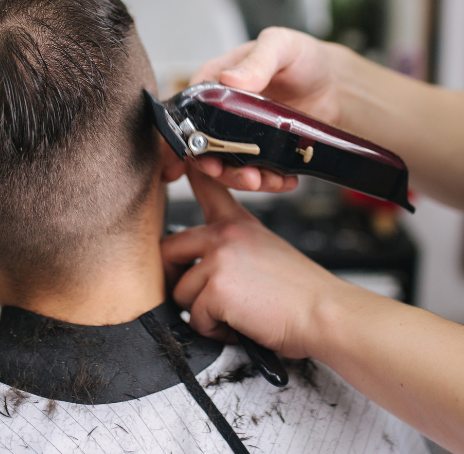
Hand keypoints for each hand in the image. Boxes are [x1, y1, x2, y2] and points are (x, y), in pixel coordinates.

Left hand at [161, 165, 344, 357]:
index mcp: (236, 223)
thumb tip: (199, 265)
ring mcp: (219, 258)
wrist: (324, 313)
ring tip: (235, 313)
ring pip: (180, 293)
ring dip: (202, 312)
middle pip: (168, 249)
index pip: (205, 185)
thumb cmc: (300, 291)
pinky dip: (214, 330)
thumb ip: (232, 247)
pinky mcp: (217, 288)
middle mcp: (224, 234)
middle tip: (200, 296)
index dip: (189, 171)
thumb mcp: (266, 249)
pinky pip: (195, 318)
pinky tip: (240, 324)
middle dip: (177, 279)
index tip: (183, 160)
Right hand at [190, 27, 350, 190]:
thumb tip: (231, 79)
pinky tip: (285, 180)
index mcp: (216, 84)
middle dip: (219, 169)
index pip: (189, 112)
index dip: (187, 138)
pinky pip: (256, 172)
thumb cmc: (303, 57)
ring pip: (229, 165)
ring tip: (265, 181)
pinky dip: (269, 182)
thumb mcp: (280, 46)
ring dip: (242, 179)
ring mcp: (241, 135)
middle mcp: (223, 113)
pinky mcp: (262, 151)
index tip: (197, 157)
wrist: (334, 83)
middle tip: (242, 176)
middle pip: (206, 148)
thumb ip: (258, 61)